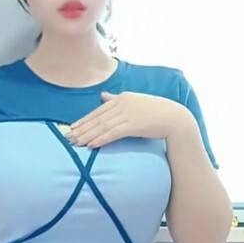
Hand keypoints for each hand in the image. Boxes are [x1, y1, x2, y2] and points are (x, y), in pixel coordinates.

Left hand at [68, 90, 186, 147]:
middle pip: (97, 118)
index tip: (72, 128)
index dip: (84, 120)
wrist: (175, 119)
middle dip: (82, 129)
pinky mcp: (134, 125)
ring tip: (76, 143)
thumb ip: (117, 100)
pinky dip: (100, 139)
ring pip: (102, 126)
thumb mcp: (136, 102)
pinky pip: (113, 133)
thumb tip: (102, 97)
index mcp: (123, 98)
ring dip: (88, 135)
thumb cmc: (157, 112)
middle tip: (68, 138)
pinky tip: (91, 145)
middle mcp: (123, 103)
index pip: (98, 110)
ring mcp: (128, 113)